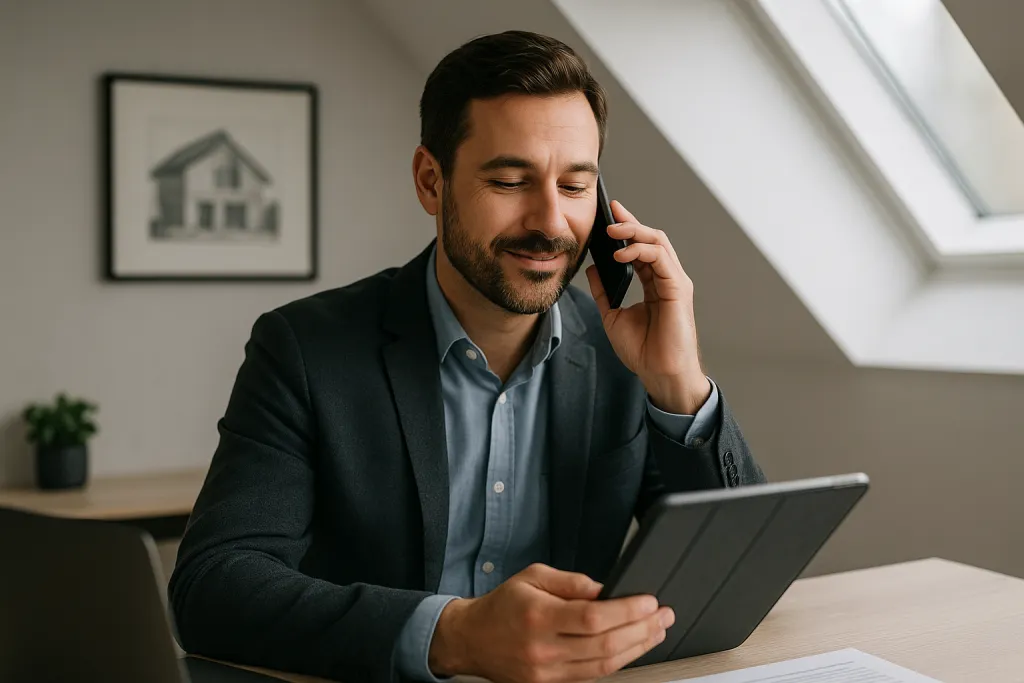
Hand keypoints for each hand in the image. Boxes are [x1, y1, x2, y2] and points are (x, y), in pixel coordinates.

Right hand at [428, 563, 673, 682]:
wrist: (473, 639)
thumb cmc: (503, 605)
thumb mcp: (533, 576)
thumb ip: (572, 582)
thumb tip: (606, 590)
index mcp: (539, 616)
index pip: (594, 617)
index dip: (628, 610)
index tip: (649, 601)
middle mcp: (544, 649)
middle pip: (605, 645)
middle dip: (643, 629)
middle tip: (663, 616)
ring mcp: (547, 673)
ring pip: (604, 666)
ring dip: (637, 648)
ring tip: (656, 631)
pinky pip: (592, 677)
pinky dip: (616, 662)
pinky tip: (631, 648)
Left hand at [586, 200, 710, 414]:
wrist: (659, 374)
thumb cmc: (642, 351)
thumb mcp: (613, 315)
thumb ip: (604, 291)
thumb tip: (593, 268)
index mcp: (654, 284)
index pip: (641, 248)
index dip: (627, 230)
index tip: (608, 215)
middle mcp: (667, 279)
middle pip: (652, 239)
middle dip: (630, 222)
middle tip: (610, 212)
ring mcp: (675, 282)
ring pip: (659, 242)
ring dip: (634, 232)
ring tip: (612, 231)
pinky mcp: (678, 288)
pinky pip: (660, 258)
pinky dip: (640, 250)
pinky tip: (621, 253)